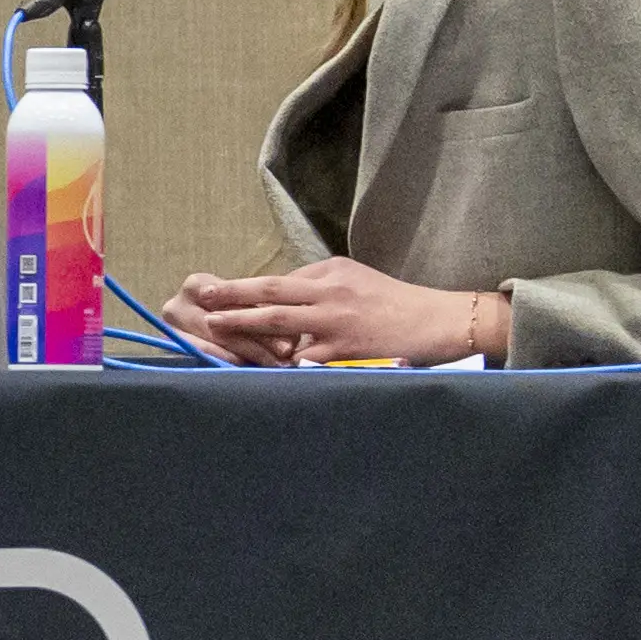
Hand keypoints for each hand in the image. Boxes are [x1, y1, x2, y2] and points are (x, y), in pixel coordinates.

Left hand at [169, 259, 499, 365]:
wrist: (438, 322)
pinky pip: (305, 358)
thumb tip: (277, 295)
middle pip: (271, 292)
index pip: (278, 281)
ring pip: (280, 323)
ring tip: (214, 328)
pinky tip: (255, 367)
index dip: (243, 289)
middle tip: (202, 299)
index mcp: (330, 272)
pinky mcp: (346, 350)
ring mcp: (337, 322)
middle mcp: (330, 292)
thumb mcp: (354, 280)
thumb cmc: (393, 303)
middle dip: (232, 296)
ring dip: (243, 326)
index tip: (213, 292)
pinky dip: (280, 363)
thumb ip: (317, 285)